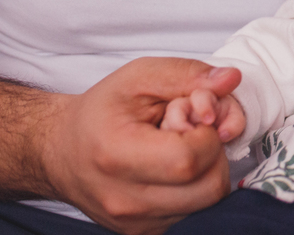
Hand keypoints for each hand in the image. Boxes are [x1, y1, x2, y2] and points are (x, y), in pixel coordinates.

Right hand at [41, 57, 240, 234]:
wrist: (61, 151)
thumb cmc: (101, 111)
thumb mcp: (139, 77)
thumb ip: (187, 74)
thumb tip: (232, 80)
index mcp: (116, 158)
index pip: (190, 160)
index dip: (207, 132)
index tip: (195, 114)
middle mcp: (124, 202)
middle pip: (209, 186)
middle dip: (214, 151)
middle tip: (192, 130)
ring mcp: (135, 224)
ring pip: (208, 201)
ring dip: (208, 168)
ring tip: (181, 147)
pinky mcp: (145, 233)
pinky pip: (195, 212)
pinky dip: (196, 186)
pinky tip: (175, 167)